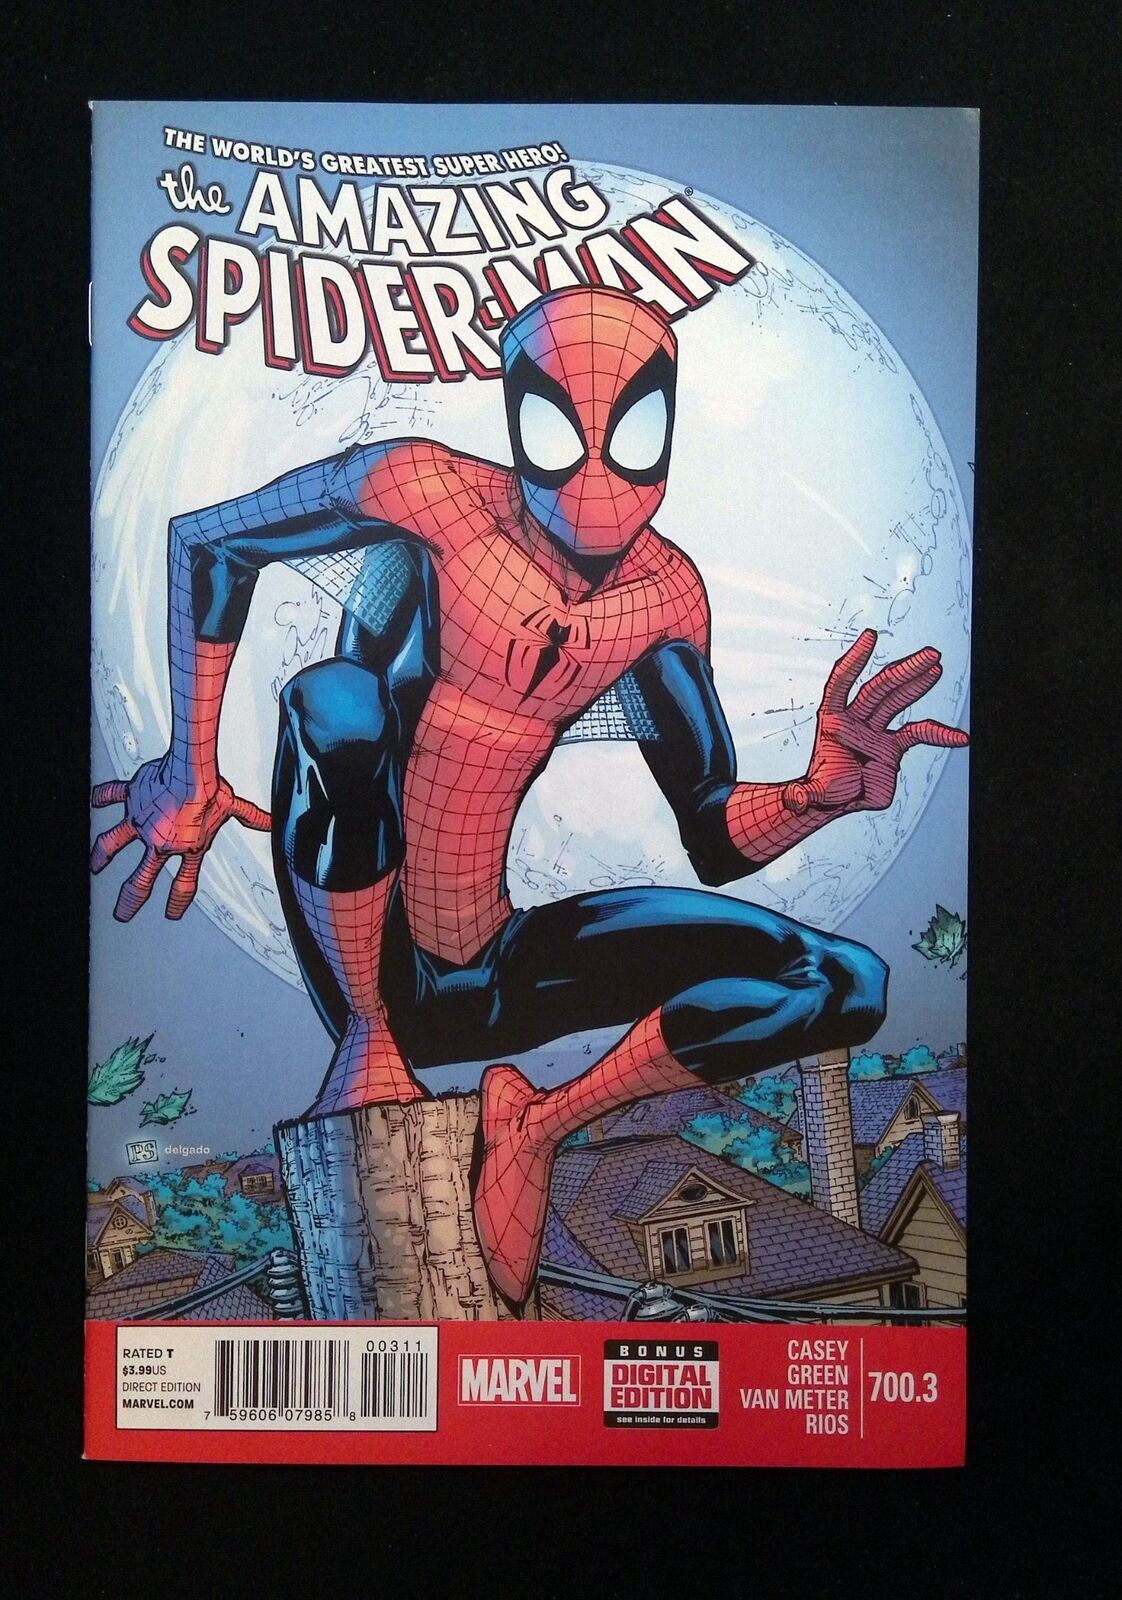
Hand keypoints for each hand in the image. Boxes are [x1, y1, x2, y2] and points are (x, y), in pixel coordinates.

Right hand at [90, 757, 269, 921]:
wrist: (189, 774)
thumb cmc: (211, 791)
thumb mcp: (234, 807)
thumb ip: (251, 818)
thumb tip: (273, 823)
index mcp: (187, 848)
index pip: (183, 883)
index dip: (178, 901)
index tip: (171, 914)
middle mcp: (160, 843)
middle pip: (140, 881)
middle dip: (130, 901)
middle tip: (121, 914)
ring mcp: (142, 823)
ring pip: (114, 844)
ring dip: (102, 856)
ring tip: (95, 866)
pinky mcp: (131, 800)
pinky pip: (112, 797)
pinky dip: (102, 797)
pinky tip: (94, 802)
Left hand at [784, 629, 968, 815]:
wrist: (836, 799)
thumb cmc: (823, 791)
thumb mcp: (812, 794)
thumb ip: (803, 795)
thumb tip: (793, 799)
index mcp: (832, 721)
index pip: (841, 683)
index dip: (855, 660)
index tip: (870, 637)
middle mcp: (856, 719)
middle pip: (879, 688)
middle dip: (904, 671)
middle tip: (930, 654)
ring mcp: (876, 731)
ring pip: (898, 701)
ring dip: (918, 682)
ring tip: (937, 664)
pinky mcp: (893, 746)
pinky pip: (918, 734)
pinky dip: (939, 734)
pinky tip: (960, 738)